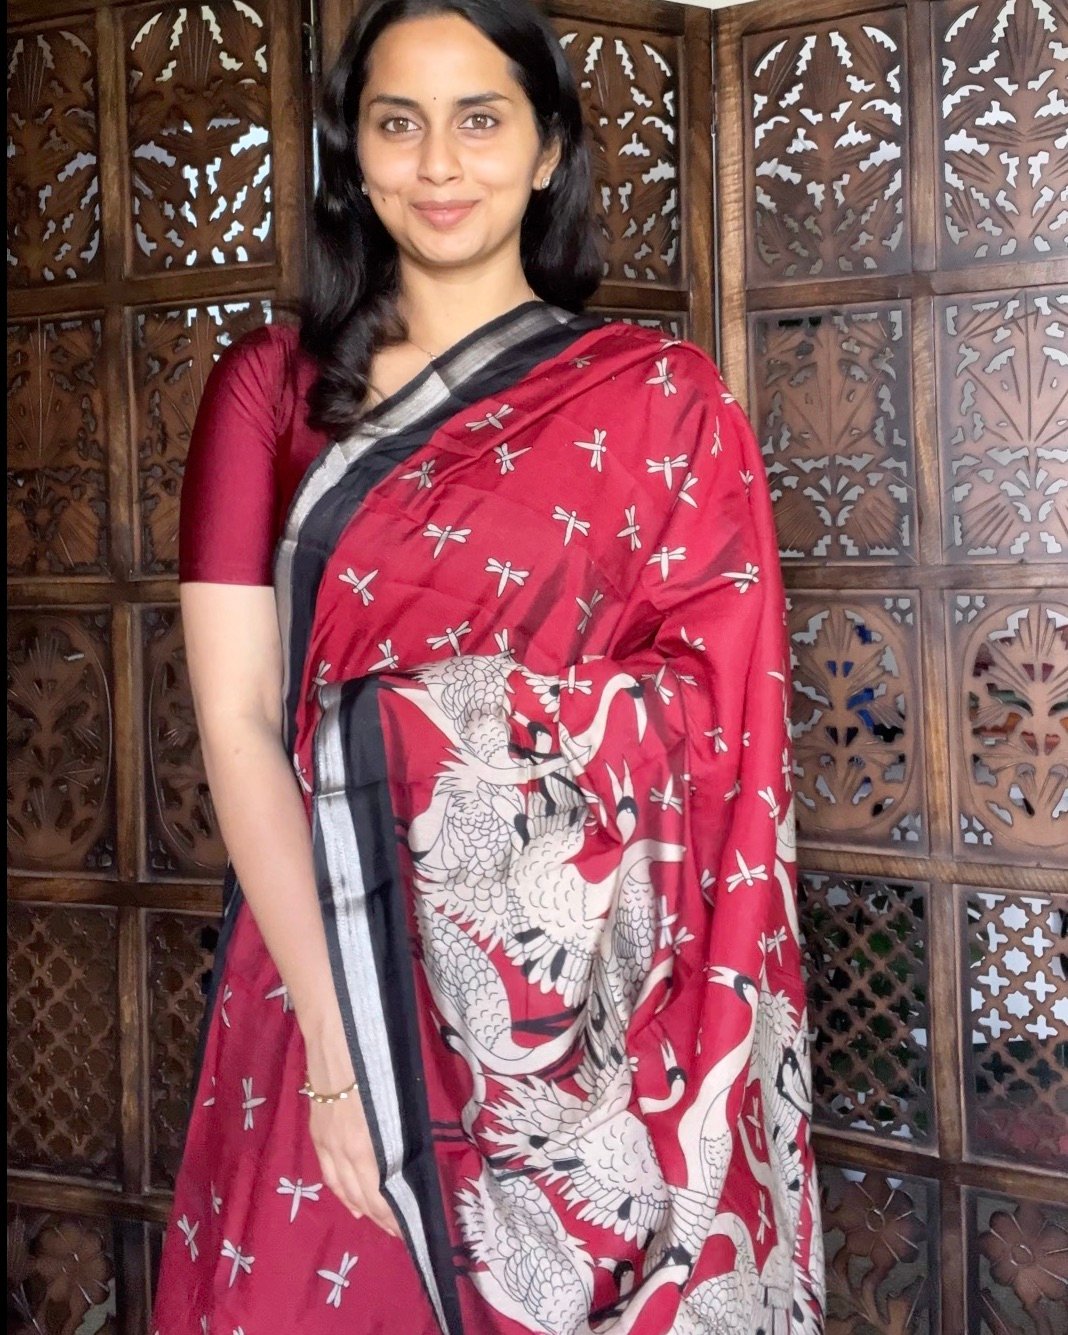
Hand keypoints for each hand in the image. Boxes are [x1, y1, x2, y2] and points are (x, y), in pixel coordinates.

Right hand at [304, 1055, 399, 1237]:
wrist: (335, 1039)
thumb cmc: (375, 1062)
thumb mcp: (394, 1101)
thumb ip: (399, 1133)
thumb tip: (409, 1156)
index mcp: (366, 1145)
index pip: (380, 1193)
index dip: (392, 1215)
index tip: (409, 1228)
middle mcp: (344, 1152)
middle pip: (362, 1197)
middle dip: (381, 1218)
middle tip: (398, 1232)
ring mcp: (327, 1144)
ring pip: (343, 1189)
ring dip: (361, 1209)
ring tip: (377, 1223)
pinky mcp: (317, 1133)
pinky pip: (329, 1174)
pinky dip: (341, 1193)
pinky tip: (351, 1203)